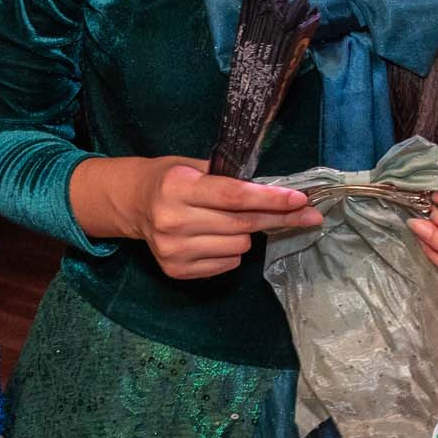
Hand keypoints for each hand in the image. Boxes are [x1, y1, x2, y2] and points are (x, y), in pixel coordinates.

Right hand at [131, 157, 321, 279]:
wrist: (132, 204)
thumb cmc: (169, 180)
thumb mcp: (193, 167)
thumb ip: (229, 180)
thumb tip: (280, 194)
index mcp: (177, 187)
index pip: (233, 196)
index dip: (270, 199)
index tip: (300, 199)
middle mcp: (173, 220)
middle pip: (242, 224)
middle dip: (277, 217)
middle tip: (305, 214)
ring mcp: (173, 249)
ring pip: (239, 246)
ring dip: (245, 234)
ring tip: (227, 222)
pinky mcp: (175, 269)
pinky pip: (227, 263)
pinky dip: (230, 250)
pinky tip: (214, 238)